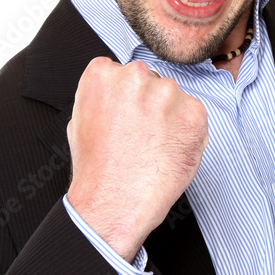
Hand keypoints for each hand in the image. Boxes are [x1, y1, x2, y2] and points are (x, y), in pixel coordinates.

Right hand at [66, 57, 207, 261]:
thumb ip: (102, 96)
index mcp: (102, 74)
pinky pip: (194, 115)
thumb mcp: (80, 120)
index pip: (122, 72)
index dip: (126, 98)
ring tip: (153, 147)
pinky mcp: (193, 112)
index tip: (125, 116)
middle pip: (150, 81)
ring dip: (170, 116)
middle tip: (141, 135)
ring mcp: (167, 93)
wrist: (116, 201)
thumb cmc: (97, 169)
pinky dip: (187, 131)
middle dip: (149, 103)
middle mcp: (136, 76)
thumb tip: (116, 92)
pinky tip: (169, 151)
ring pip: (173, 97)